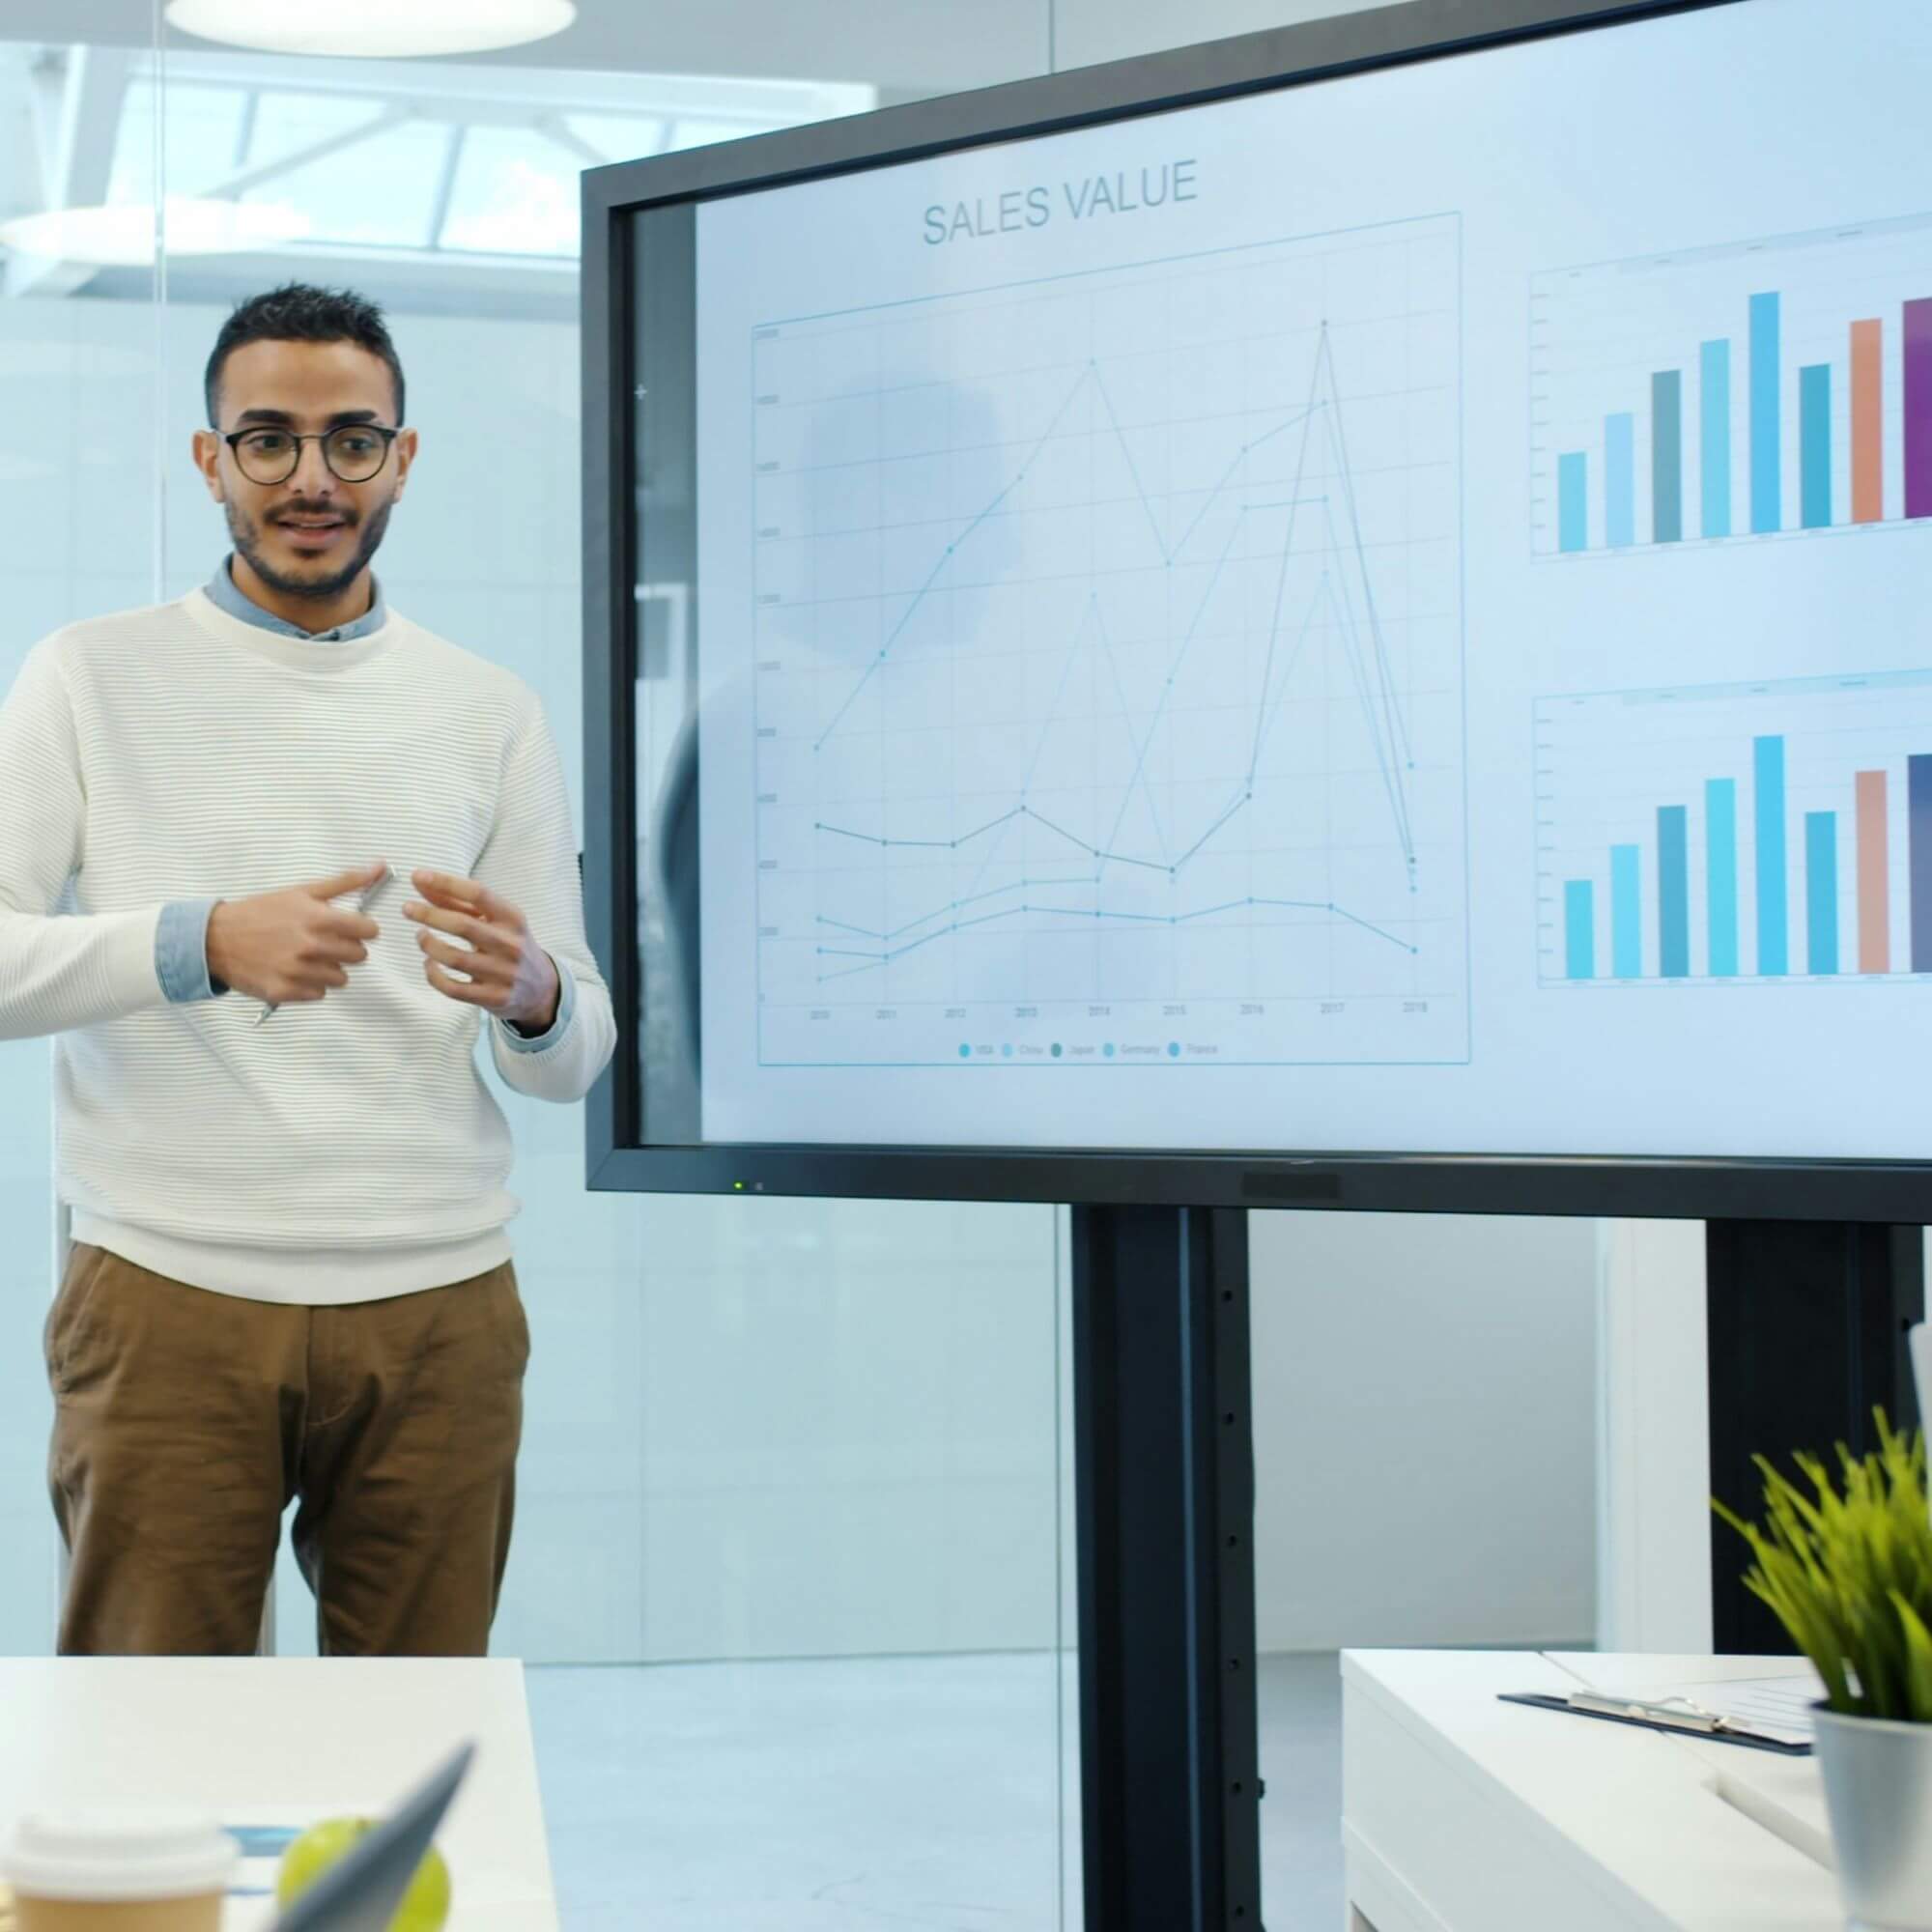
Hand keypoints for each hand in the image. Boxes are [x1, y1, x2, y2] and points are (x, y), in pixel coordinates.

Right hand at [205, 861, 386, 1006]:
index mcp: (318, 919)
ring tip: (306, 956)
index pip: (369, 931)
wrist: (216, 938)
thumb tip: (380, 867)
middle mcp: (310, 946)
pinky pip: (319, 994)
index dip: (362, 929)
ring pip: (341, 978)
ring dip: (328, 968)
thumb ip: (346, 882)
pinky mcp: (284, 991)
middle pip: (359, 956)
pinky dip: (309, 984)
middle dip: (345, 948)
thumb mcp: (302, 891)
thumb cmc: (261, 912)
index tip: (350, 928)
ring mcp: (297, 971)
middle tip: (323, 941)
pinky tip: (293, 970)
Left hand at [404, 870, 559, 1030]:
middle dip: (429, 915)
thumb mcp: (494, 920)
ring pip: (454, 958)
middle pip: (463, 925)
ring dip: (429, 945)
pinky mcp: (493, 997)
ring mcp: (503, 974)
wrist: (541, 989)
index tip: (418, 876)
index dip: (445, 883)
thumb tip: (421, 882)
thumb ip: (457, 902)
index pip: (478, 894)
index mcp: (513, 918)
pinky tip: (429, 964)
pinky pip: (453, 988)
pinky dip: (433, 975)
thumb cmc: (509, 945)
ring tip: (421, 936)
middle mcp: (510, 944)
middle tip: (407, 909)